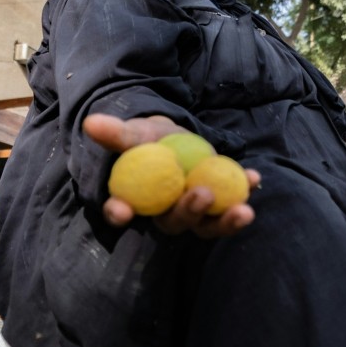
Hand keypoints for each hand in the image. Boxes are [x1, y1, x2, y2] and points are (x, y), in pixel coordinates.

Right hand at [83, 113, 259, 237]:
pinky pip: (230, 202)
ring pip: (206, 224)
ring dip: (225, 220)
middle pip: (174, 222)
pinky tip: (254, 177)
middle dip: (189, 213)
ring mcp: (193, 210)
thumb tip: (91, 122)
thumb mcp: (135, 133)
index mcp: (136, 199)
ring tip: (244, 210)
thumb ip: (118, 133)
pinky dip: (243, 191)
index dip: (120, 212)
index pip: (122, 211)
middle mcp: (165, 212)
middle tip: (202, 195)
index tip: (122, 210)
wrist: (173, 137)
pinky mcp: (216, 201)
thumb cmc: (148, 139)